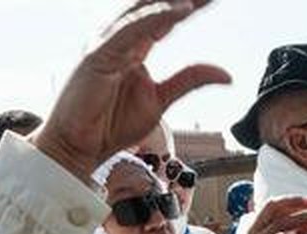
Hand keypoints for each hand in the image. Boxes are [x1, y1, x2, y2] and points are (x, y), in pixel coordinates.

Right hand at [33, 1, 230, 178]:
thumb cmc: (111, 124)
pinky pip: (131, 29)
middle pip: (154, 7)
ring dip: (172, 0)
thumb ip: (190, 80)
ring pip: (143, 10)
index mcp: (134, 47)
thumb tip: (226, 74)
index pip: (165, 17)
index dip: (189, 4)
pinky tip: (180, 9)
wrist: (80, 147)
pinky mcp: (98, 54)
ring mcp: (107, 43)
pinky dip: (156, 16)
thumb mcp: (162, 99)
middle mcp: (120, 39)